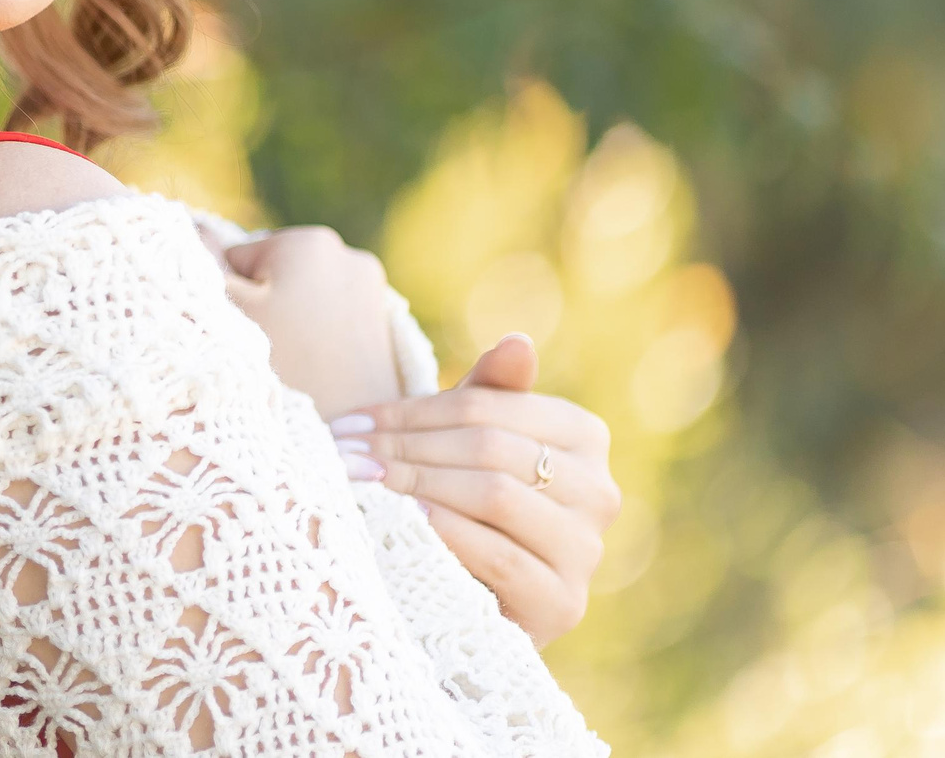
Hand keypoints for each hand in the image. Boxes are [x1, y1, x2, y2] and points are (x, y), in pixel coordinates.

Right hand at [220, 226, 404, 421]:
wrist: (352, 439)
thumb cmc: (285, 372)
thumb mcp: (232, 312)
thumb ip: (205, 260)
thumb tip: (192, 223)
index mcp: (309, 242)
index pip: (238, 257)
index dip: (230, 298)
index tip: (243, 334)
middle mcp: (349, 254)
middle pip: (273, 274)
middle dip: (264, 307)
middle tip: (268, 352)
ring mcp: (372, 289)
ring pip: (301, 295)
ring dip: (289, 321)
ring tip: (291, 363)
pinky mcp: (382, 321)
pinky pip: (330, 316)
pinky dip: (316, 336)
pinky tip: (314, 366)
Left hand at [327, 334, 622, 645]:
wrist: (473, 591)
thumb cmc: (466, 497)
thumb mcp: (471, 439)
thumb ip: (490, 391)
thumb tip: (518, 341)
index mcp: (583, 435)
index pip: (487, 408)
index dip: (412, 412)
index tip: (353, 422)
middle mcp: (600, 490)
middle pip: (488, 448)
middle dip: (406, 448)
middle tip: (345, 453)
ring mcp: (587, 550)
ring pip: (495, 496)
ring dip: (417, 485)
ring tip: (361, 480)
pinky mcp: (565, 604)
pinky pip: (501, 556)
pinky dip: (447, 533)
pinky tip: (406, 521)